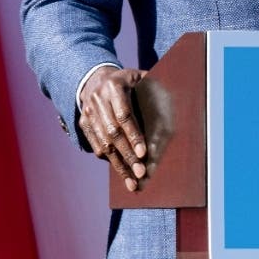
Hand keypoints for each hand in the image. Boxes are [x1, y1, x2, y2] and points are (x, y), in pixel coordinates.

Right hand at [78, 67, 148, 191]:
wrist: (96, 78)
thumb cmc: (129, 80)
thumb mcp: (140, 77)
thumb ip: (155, 87)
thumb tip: (174, 100)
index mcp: (114, 86)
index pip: (124, 115)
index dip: (134, 135)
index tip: (143, 154)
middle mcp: (98, 100)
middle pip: (113, 133)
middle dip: (127, 155)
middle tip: (140, 173)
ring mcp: (88, 113)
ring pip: (103, 143)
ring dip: (119, 164)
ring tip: (132, 181)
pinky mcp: (83, 123)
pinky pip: (96, 146)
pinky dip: (109, 159)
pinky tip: (122, 170)